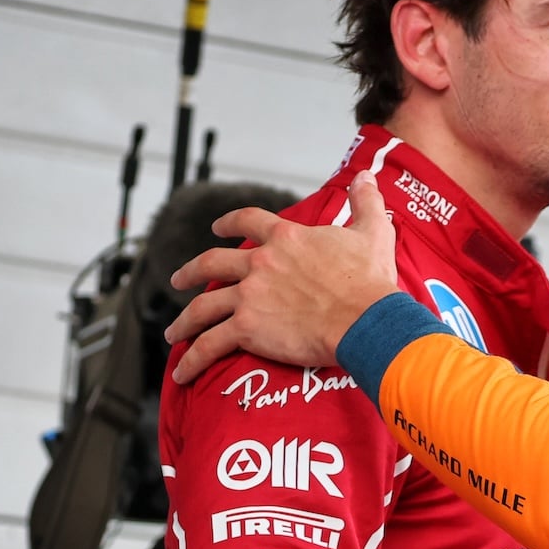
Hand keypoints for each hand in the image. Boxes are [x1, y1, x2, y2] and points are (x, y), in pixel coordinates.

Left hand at [165, 171, 398, 382]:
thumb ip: (366, 201)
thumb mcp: (373, 232)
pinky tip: (183, 373)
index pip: (248, 222)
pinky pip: (210, 345)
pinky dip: (193, 359)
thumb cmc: (370, 281)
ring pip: (204, 307)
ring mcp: (250, 296)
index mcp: (286, 238)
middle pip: (212, 263)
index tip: (217, 227)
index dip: (229, 223)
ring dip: (185, 320)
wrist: (366, 320)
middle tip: (179, 280)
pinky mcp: (247, 329)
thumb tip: (367, 175)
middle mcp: (260, 263)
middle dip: (191, 272)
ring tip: (175, 332)